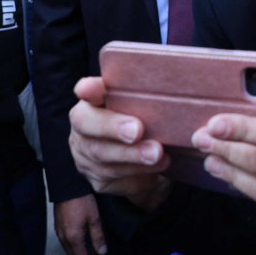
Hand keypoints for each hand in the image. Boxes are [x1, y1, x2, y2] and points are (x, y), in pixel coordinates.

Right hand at [53, 195, 105, 254]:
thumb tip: (102, 252)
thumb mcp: (94, 218)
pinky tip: (83, 244)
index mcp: (73, 238)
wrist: (66, 186)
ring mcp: (59, 233)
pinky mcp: (58, 227)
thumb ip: (97, 237)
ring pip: (70, 251)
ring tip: (93, 253)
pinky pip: (66, 244)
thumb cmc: (81, 200)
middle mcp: (63, 238)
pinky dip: (75, 248)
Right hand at [68, 77, 172, 209]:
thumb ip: (147, 95)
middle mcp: (84, 125)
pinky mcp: (96, 177)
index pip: (86, 90)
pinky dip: (138, 169)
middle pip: (87, 124)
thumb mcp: (147, 106)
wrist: (146, 163)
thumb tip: (172, 77)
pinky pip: (113, 175)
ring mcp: (85, 153)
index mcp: (95, 99)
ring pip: (101, 154)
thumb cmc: (147, 122)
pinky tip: (159, 164)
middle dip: (112, 127)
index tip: (87, 89)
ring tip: (156, 152)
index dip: (88, 89)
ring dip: (131, 154)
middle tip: (137, 130)